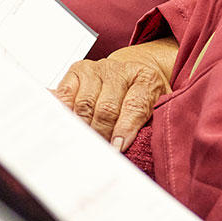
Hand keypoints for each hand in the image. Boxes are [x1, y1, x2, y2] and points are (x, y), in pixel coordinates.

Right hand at [52, 38, 178, 150]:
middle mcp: (120, 70)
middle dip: (101, 135)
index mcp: (146, 79)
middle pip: (106, 108)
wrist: (136, 66)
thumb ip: (151, 125)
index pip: (135, 106)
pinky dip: (64, 112)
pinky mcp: (78, 71)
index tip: (117, 148)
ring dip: (82, 128)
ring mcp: (97, 69)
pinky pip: (66, 94)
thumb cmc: (145, 93)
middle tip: (97, 153)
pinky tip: (66, 127)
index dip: (125, 130)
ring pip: (85, 104)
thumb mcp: (157, 107)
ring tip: (82, 145)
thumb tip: (128, 149)